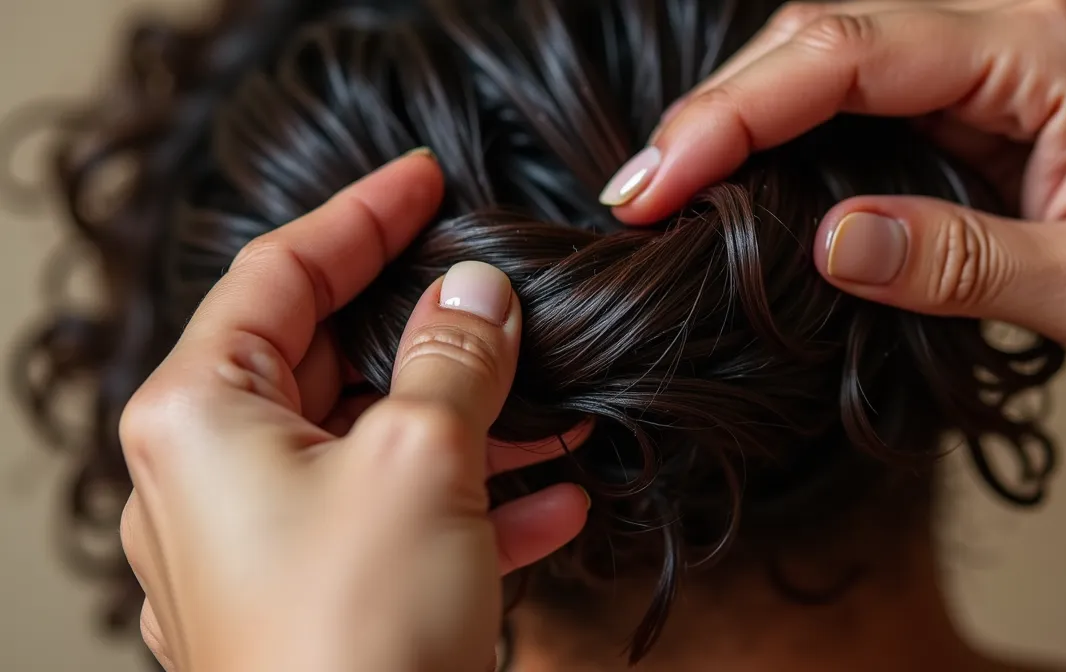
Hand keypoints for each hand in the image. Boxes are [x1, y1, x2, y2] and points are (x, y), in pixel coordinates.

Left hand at [117, 151, 590, 671]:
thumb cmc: (351, 634)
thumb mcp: (420, 459)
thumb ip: (451, 356)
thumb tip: (475, 292)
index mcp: (200, 415)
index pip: (278, 272)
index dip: (360, 216)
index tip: (422, 179)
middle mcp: (213, 476)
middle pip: (328, 360)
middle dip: (431, 334)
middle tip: (500, 295)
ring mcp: (259, 546)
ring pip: (372, 445)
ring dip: (470, 425)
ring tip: (557, 409)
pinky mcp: (311, 601)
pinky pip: (391, 521)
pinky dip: (468, 502)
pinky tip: (555, 502)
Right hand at [603, 0, 1065, 393]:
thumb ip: (960, 260)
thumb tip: (828, 241)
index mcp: (1038, 53)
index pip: (847, 52)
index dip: (735, 114)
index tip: (655, 185)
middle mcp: (1004, 37)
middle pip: (819, 37)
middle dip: (715, 112)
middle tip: (635, 196)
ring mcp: (983, 69)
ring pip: (824, 61)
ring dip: (737, 119)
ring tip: (663, 191)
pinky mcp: (971, 109)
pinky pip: (855, 102)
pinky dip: (783, 138)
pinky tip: (737, 182)